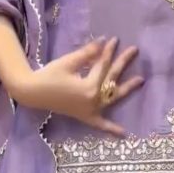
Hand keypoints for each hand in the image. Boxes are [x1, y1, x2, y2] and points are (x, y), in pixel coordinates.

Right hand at [12, 37, 142, 135]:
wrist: (33, 92)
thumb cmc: (50, 75)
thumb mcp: (69, 62)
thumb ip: (88, 53)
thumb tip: (103, 41)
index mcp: (89, 86)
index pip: (103, 65)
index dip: (109, 51)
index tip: (115, 39)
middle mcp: (93, 100)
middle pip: (112, 78)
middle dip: (122, 63)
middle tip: (134, 50)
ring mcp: (90, 110)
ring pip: (112, 98)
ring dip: (126, 89)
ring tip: (140, 80)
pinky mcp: (84, 116)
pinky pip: (100, 124)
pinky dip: (111, 128)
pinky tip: (123, 133)